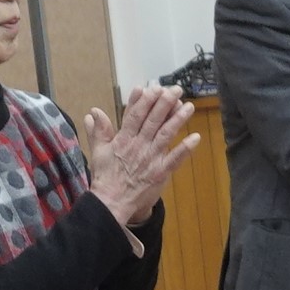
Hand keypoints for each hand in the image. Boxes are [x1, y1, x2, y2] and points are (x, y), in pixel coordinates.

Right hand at [82, 84, 199, 224]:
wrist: (111, 203)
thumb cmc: (105, 177)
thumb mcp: (98, 151)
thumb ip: (98, 131)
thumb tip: (92, 112)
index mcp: (123, 140)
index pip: (134, 115)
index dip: (143, 100)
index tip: (150, 87)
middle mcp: (137, 146)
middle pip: (152, 120)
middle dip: (164, 103)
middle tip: (175, 89)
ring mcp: (150, 159)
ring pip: (165, 135)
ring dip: (178, 119)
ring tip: (188, 106)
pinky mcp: (160, 173)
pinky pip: (175, 159)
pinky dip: (185, 149)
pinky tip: (196, 137)